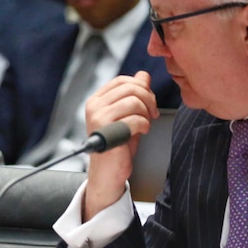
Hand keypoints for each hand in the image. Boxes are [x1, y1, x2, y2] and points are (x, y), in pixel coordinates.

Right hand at [83, 71, 158, 220]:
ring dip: (147, 114)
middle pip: (131, 88)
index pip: (122, 80)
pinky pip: (136, 119)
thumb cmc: (117, 145)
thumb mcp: (127, 115)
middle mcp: (94, 106)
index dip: (141, 87)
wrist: (108, 171)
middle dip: (148, 99)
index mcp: (96, 100)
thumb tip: (143, 75)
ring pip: (134, 102)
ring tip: (145, 124)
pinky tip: (142, 132)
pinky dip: (145, 125)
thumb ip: (134, 94)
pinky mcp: (108, 131)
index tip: (148, 102)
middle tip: (152, 113)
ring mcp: (99, 118)